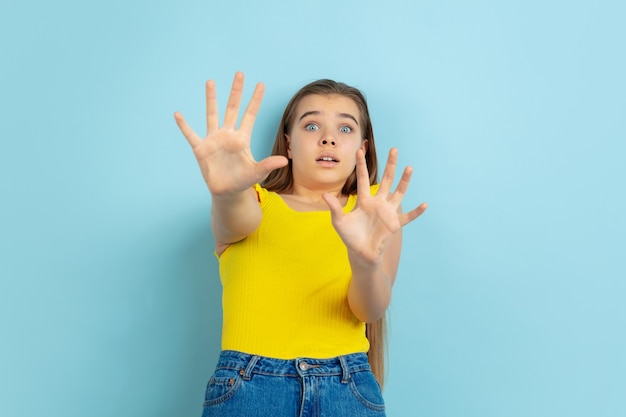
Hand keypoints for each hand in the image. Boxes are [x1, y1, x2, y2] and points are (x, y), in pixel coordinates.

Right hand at [174, 72, 287, 195]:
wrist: (227, 192)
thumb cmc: (243, 181)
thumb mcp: (257, 173)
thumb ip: (268, 165)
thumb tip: (284, 161)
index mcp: (242, 138)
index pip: (250, 115)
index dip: (255, 100)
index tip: (261, 84)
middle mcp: (228, 135)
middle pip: (232, 108)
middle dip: (236, 91)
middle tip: (240, 73)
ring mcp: (213, 140)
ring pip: (212, 115)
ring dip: (211, 98)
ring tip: (210, 82)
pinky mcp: (201, 149)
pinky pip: (191, 134)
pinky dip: (184, 125)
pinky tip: (178, 114)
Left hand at [323, 148, 427, 262]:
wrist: (361, 253)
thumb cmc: (350, 236)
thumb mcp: (339, 221)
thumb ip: (334, 208)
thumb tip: (323, 195)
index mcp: (364, 200)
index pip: (362, 179)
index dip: (361, 165)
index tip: (360, 150)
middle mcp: (378, 203)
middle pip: (386, 180)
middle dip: (390, 165)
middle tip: (394, 149)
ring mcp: (388, 212)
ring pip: (398, 193)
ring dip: (404, 181)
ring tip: (409, 168)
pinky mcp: (395, 224)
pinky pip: (408, 217)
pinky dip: (416, 212)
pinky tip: (424, 205)